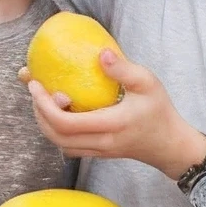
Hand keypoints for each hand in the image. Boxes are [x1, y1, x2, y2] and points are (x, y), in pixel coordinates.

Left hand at [26, 48, 205, 178]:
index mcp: (111, 124)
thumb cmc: (160, 111)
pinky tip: (60, 111)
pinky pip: (68, 146)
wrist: (169, 145)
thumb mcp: (148, 83)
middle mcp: (101, 142)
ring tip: (46, 99)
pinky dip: (57, 130)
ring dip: (45, 123)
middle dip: (38, 112)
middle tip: (36, 88)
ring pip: (59, 143)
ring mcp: (98, 151)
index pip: (66, 122)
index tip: (35, 83)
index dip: (44, 105)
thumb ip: (124, 69)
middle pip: (55, 135)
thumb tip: (100, 53)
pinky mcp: (97, 153)